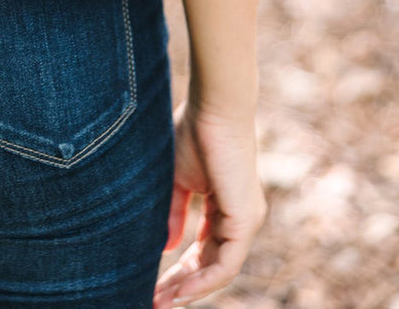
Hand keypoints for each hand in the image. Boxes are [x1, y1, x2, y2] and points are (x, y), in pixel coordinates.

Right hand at [153, 95, 267, 307]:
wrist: (214, 108)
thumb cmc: (195, 133)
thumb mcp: (177, 180)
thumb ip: (174, 213)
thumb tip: (168, 247)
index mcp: (225, 206)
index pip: (202, 249)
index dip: (178, 269)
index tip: (152, 284)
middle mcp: (240, 218)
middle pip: (210, 264)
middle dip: (181, 285)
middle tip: (153, 300)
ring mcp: (246, 221)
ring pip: (219, 270)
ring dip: (189, 289)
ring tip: (161, 301)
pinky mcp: (245, 221)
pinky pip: (226, 264)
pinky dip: (203, 281)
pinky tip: (180, 291)